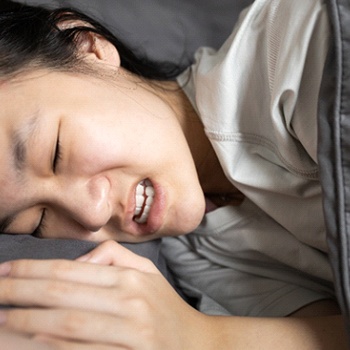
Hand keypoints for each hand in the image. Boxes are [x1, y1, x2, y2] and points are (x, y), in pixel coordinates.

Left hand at [0, 241, 204, 348]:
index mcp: (130, 279)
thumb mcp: (147, 272)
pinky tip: (29, 343)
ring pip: (65, 329)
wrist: (197, 346)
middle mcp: (129, 303)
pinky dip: (51, 349)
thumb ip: (113, 257)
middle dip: (20, 295)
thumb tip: (77, 260)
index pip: (71, 271)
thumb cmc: (165, 308)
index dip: (33, 271)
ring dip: (25, 326)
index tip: (5, 271)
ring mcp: (128, 334)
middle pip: (62, 299)